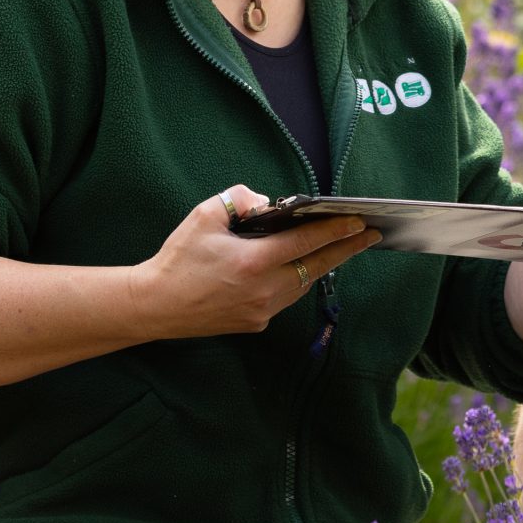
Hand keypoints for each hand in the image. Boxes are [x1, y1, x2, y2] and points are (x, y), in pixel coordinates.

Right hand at [128, 186, 380, 340]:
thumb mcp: (205, 216)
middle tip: (369, 235)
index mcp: (254, 262)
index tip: (359, 222)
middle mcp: (265, 290)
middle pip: (317, 266)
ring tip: (340, 248)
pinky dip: (295, 281)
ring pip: (303, 284)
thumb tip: (266, 201)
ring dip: (321, 265)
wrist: (153, 305)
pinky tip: (300, 268)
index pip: (307, 242)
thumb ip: (239, 199)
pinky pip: (285, 299)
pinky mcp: (255, 323)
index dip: (336, 231)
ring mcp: (262, 310)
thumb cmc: (177, 259)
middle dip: (346, 249)